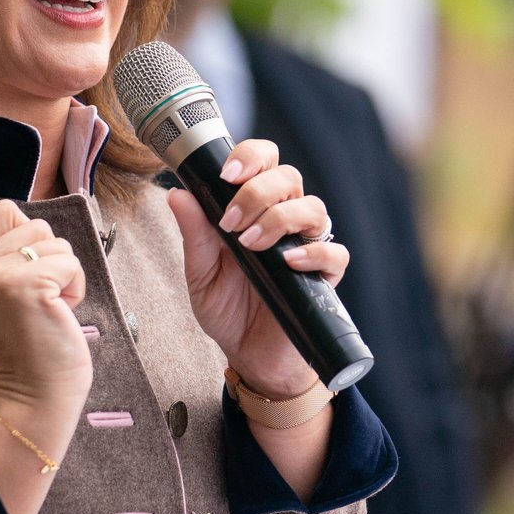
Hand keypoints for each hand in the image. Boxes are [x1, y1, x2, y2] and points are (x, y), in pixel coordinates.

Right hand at [0, 200, 92, 416]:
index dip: (28, 242)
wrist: (32, 397)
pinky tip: (59, 315)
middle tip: (38, 303)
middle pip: (34, 224)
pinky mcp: (28, 285)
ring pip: (56, 242)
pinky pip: (71, 263)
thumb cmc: (27, 347)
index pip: (1, 212)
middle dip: (49, 261)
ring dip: (64, 276)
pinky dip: (76, 289)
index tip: (25, 285)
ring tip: (47, 310)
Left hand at [165, 138, 349, 398]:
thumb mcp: (200, 273)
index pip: (264, 162)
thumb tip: (178, 194)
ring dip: (280, 218)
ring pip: (313, 208)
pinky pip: (335, 253)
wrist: (248, 356)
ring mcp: (307, 246)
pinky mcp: (324, 277)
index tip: (226, 176)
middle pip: (288, 177)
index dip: (250, 157)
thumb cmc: (227, 310)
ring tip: (251, 245)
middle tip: (232, 222)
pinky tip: (288, 263)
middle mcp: (285, 220)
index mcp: (255, 209)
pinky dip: (313, 252)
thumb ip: (194, 235)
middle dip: (258, 191)